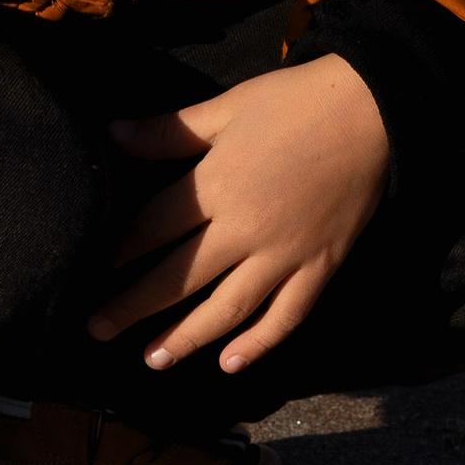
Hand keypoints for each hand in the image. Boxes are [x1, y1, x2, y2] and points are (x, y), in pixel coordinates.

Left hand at [88, 58, 389, 376]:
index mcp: (216, 187)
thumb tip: (111, 134)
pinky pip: (287, 316)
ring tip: (153, 359)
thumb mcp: (226, 107)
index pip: (151, 230)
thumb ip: (168, 131)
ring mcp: (286, 255)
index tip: (89, 269)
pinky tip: (230, 363)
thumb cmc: (295, 101)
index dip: (117, 252)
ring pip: (227, 310)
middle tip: (96, 330)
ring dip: (186, 338)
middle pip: (178, 279)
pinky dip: (259, 344)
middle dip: (132, 308)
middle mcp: (245, 230)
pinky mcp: (320, 266)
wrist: (375, 108)